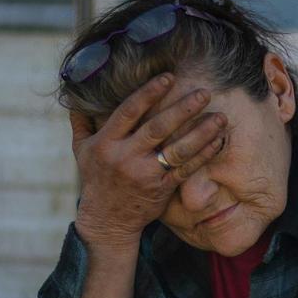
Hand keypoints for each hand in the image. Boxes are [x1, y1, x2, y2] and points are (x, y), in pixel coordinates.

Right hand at [71, 73, 225, 247]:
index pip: (128, 112)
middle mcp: (126, 157)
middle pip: (158, 128)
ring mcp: (145, 174)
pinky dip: (204, 155)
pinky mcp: (162, 189)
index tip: (168, 77)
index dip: (149, 93)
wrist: (107, 219)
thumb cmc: (96, 178)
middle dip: (183, 109)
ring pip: (177, 150)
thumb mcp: (81, 150)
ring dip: (201, 133)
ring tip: (220, 117)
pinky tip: (218, 141)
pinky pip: (186, 169)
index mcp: (106, 142)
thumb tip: (76, 95)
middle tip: (204, 92)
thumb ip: (81, 121)